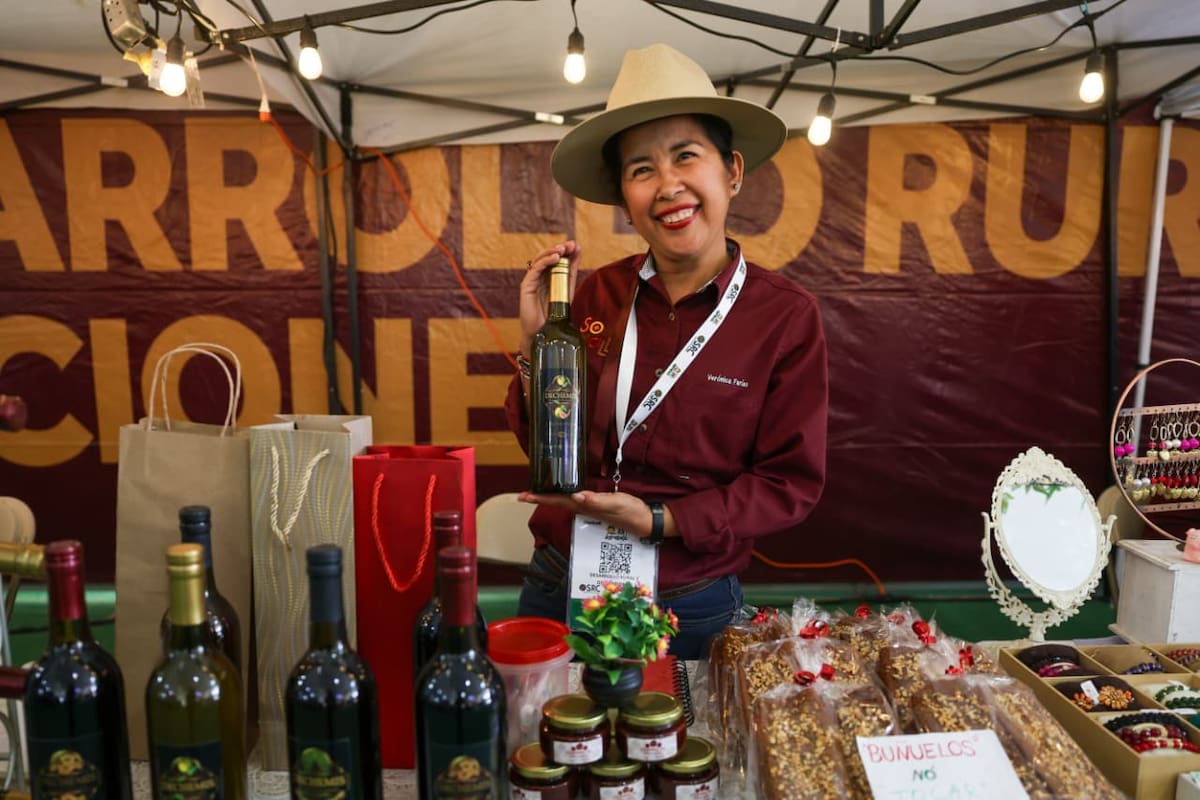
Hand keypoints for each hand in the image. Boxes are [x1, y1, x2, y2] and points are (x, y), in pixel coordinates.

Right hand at [518, 241, 580, 355]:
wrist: (545, 331)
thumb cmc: (555, 313)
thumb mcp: (567, 289)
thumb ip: (571, 272)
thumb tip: (578, 252)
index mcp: (550, 275)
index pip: (557, 258)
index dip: (566, 250)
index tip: (576, 246)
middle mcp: (540, 275)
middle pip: (548, 256)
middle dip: (560, 249)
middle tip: (570, 245)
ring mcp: (533, 279)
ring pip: (540, 260)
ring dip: (552, 252)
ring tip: (563, 250)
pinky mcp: (526, 285)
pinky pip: (535, 269)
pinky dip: (545, 262)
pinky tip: (555, 258)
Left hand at [518, 490, 661, 540]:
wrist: (646, 521)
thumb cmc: (631, 512)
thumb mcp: (615, 504)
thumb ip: (596, 501)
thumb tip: (576, 496)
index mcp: (585, 507)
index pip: (558, 501)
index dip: (540, 498)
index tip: (523, 496)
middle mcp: (584, 508)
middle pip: (557, 502)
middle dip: (540, 498)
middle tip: (524, 495)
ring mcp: (590, 508)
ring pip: (565, 502)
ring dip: (551, 498)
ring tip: (538, 493)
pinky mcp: (597, 505)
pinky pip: (576, 500)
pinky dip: (565, 496)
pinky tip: (565, 493)